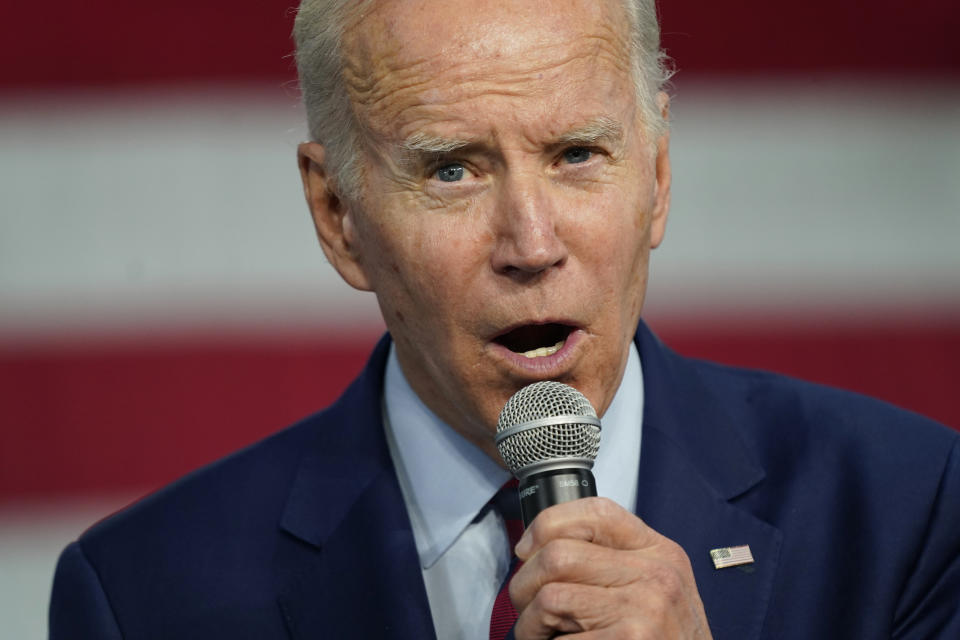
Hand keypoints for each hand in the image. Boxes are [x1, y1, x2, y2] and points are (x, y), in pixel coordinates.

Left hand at [509, 497, 710, 638]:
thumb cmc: (666, 639)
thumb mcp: (656, 588)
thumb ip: (615, 561)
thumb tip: (539, 548)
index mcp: (660, 552)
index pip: (596, 511)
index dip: (547, 524)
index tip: (527, 549)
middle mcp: (656, 575)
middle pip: (557, 554)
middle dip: (525, 584)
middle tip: (528, 608)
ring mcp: (644, 610)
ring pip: (549, 598)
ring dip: (530, 624)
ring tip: (543, 636)